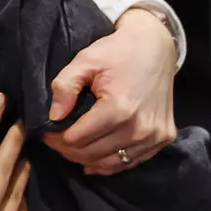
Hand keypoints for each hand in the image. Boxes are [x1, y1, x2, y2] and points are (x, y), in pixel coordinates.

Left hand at [44, 7, 177, 175]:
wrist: (155, 47)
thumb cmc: (117, 52)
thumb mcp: (85, 61)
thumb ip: (64, 87)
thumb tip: (54, 117)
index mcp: (119, 109)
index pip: (77, 139)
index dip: (56, 138)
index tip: (46, 132)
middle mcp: (140, 128)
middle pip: (92, 155)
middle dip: (68, 150)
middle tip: (55, 141)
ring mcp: (155, 136)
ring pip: (111, 163)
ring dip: (87, 159)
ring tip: (72, 148)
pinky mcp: (164, 138)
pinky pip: (131, 161)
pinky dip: (110, 163)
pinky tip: (94, 158)